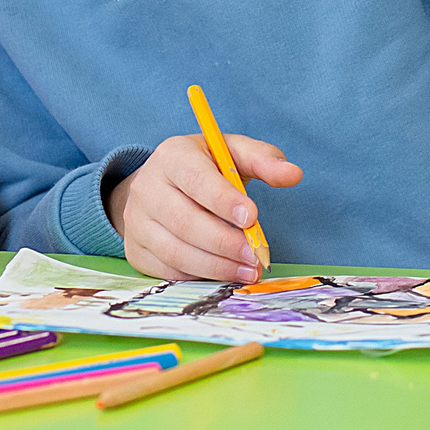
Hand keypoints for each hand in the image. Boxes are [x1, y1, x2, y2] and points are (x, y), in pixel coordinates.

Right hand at [104, 133, 301, 283]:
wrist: (158, 185)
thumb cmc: (204, 168)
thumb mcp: (230, 153)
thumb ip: (263, 159)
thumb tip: (293, 174)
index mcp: (173, 156)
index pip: (196, 180)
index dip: (224, 201)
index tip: (251, 217)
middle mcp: (148, 187)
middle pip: (185, 222)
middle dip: (225, 242)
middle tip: (255, 256)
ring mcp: (137, 221)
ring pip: (176, 251)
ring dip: (216, 266)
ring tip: (247, 270)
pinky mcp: (136, 249)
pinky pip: (168, 270)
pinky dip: (198, 276)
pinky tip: (223, 273)